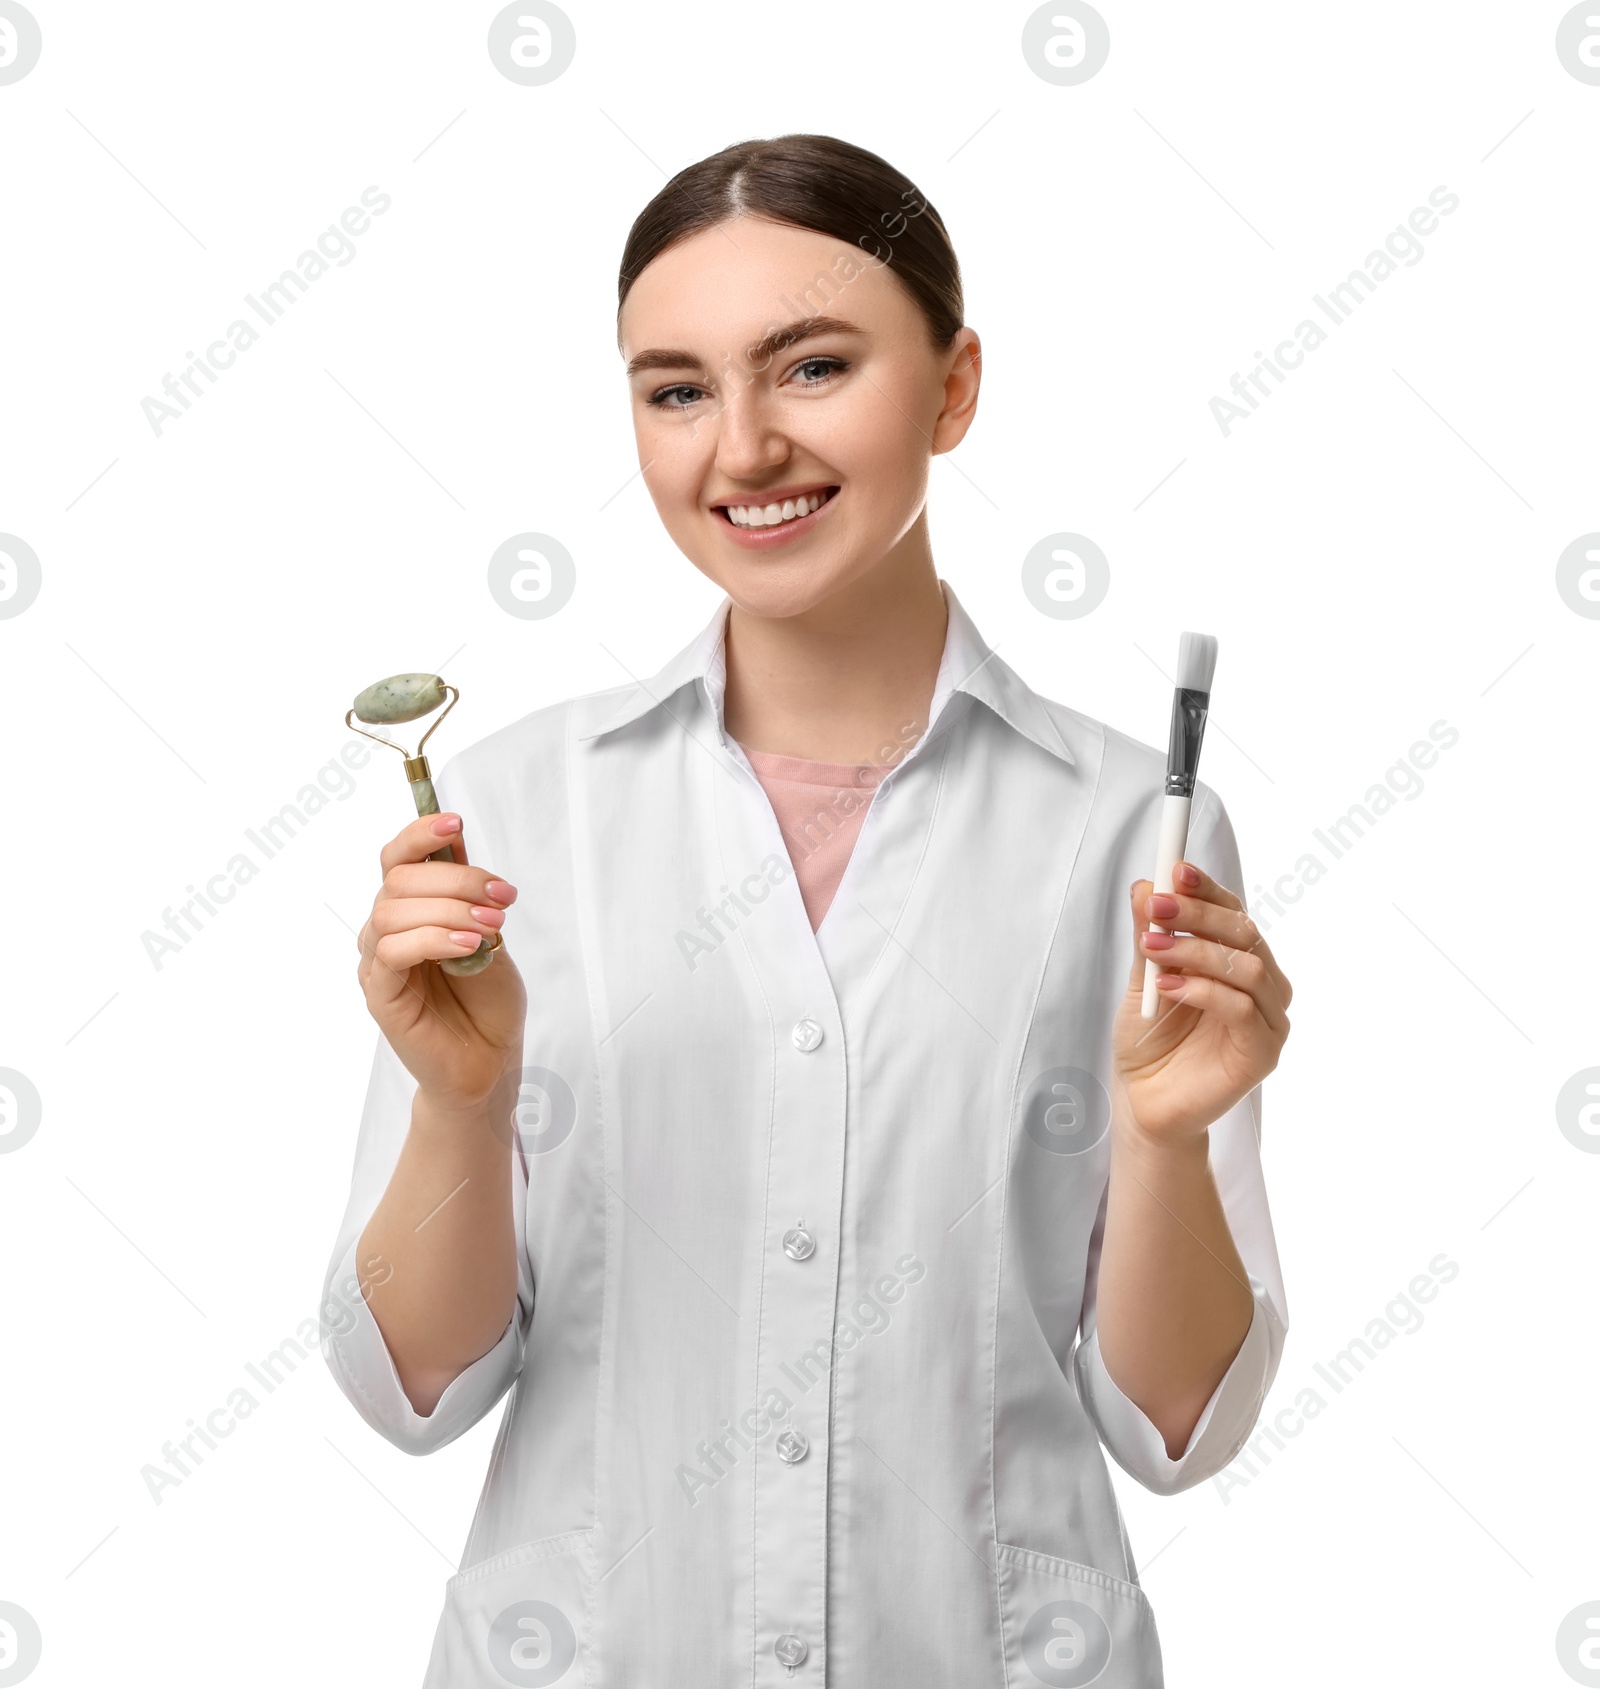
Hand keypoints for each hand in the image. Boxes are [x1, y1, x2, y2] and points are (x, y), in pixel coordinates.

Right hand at [356, 813, 527, 1116]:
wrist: (489, 1061)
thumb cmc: (488, 1002)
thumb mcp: (488, 933)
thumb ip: (468, 892)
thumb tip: (455, 838)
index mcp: (411, 909)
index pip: (397, 858)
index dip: (420, 834)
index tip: (455, 821)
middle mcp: (386, 930)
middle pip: (400, 879)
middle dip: (457, 879)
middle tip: (502, 898)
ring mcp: (378, 962)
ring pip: (394, 911)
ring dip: (449, 909)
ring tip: (490, 927)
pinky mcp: (380, 993)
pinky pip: (392, 952)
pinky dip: (433, 940)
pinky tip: (468, 947)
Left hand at [1111, 861, 1291, 1145]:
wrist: (1143, 1103)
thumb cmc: (1149, 1041)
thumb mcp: (1142, 979)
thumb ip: (1149, 935)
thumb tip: (1146, 886)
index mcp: (1238, 962)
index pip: (1233, 912)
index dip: (1207, 888)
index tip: (1175, 868)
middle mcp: (1262, 986)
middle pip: (1244, 933)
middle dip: (1199, 913)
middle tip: (1158, 906)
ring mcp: (1267, 1020)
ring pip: (1247, 967)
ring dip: (1196, 950)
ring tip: (1152, 948)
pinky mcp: (1262, 1052)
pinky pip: (1241, 1009)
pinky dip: (1203, 990)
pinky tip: (1167, 986)